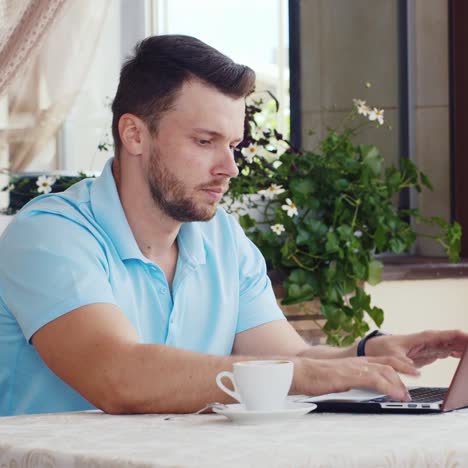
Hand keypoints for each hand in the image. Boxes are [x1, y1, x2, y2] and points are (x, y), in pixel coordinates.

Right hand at [292, 355, 417, 400]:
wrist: (299, 371)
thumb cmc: (314, 375)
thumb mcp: (337, 376)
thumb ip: (349, 379)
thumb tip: (357, 387)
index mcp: (354, 361)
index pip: (381, 359)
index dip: (398, 362)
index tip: (410, 368)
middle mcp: (356, 361)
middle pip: (387, 361)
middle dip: (404, 368)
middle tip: (417, 375)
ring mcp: (353, 368)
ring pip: (384, 370)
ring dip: (399, 382)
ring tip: (408, 393)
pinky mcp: (349, 376)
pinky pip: (374, 380)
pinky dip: (388, 387)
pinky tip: (395, 394)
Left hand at [365, 329, 467, 366]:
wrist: (375, 349)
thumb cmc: (383, 348)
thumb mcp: (392, 357)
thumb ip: (403, 363)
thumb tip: (415, 371)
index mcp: (423, 338)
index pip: (447, 335)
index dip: (462, 337)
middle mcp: (429, 341)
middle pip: (453, 339)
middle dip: (465, 343)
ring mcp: (430, 346)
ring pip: (452, 345)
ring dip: (463, 348)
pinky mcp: (429, 353)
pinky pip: (447, 351)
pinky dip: (457, 353)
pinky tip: (464, 356)